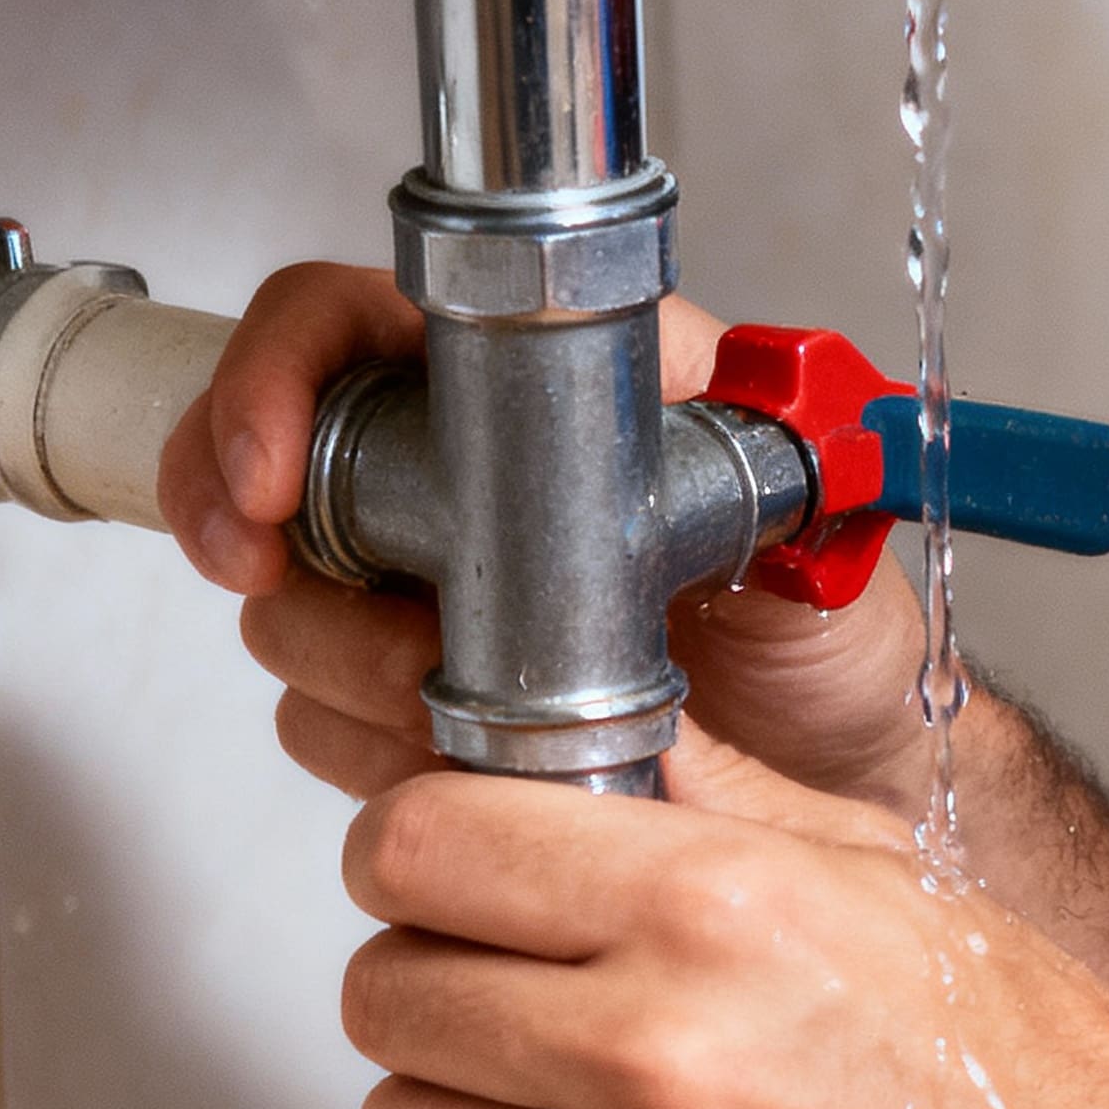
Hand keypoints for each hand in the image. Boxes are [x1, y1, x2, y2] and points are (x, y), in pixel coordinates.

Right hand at [155, 261, 951, 817]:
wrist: (846, 787)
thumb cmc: (834, 642)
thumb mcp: (808, 518)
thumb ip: (742, 443)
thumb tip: (695, 381)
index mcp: (539, 379)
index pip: (343, 322)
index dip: (274, 379)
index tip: (263, 477)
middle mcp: (463, 470)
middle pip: (267, 467)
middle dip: (278, 555)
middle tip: (358, 627)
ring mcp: (427, 590)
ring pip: (286, 605)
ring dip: (346, 665)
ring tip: (455, 698)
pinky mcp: (415, 699)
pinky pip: (318, 718)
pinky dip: (366, 745)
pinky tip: (449, 749)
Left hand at [334, 748, 1108, 1108]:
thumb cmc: (1029, 1066)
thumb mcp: (884, 872)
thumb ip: (712, 800)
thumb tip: (591, 736)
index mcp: (713, 907)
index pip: (417, 844)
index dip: (416, 847)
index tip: (446, 865)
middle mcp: (657, 1054)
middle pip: (384, 988)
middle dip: (435, 971)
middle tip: (513, 984)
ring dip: (456, 1106)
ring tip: (554, 1100)